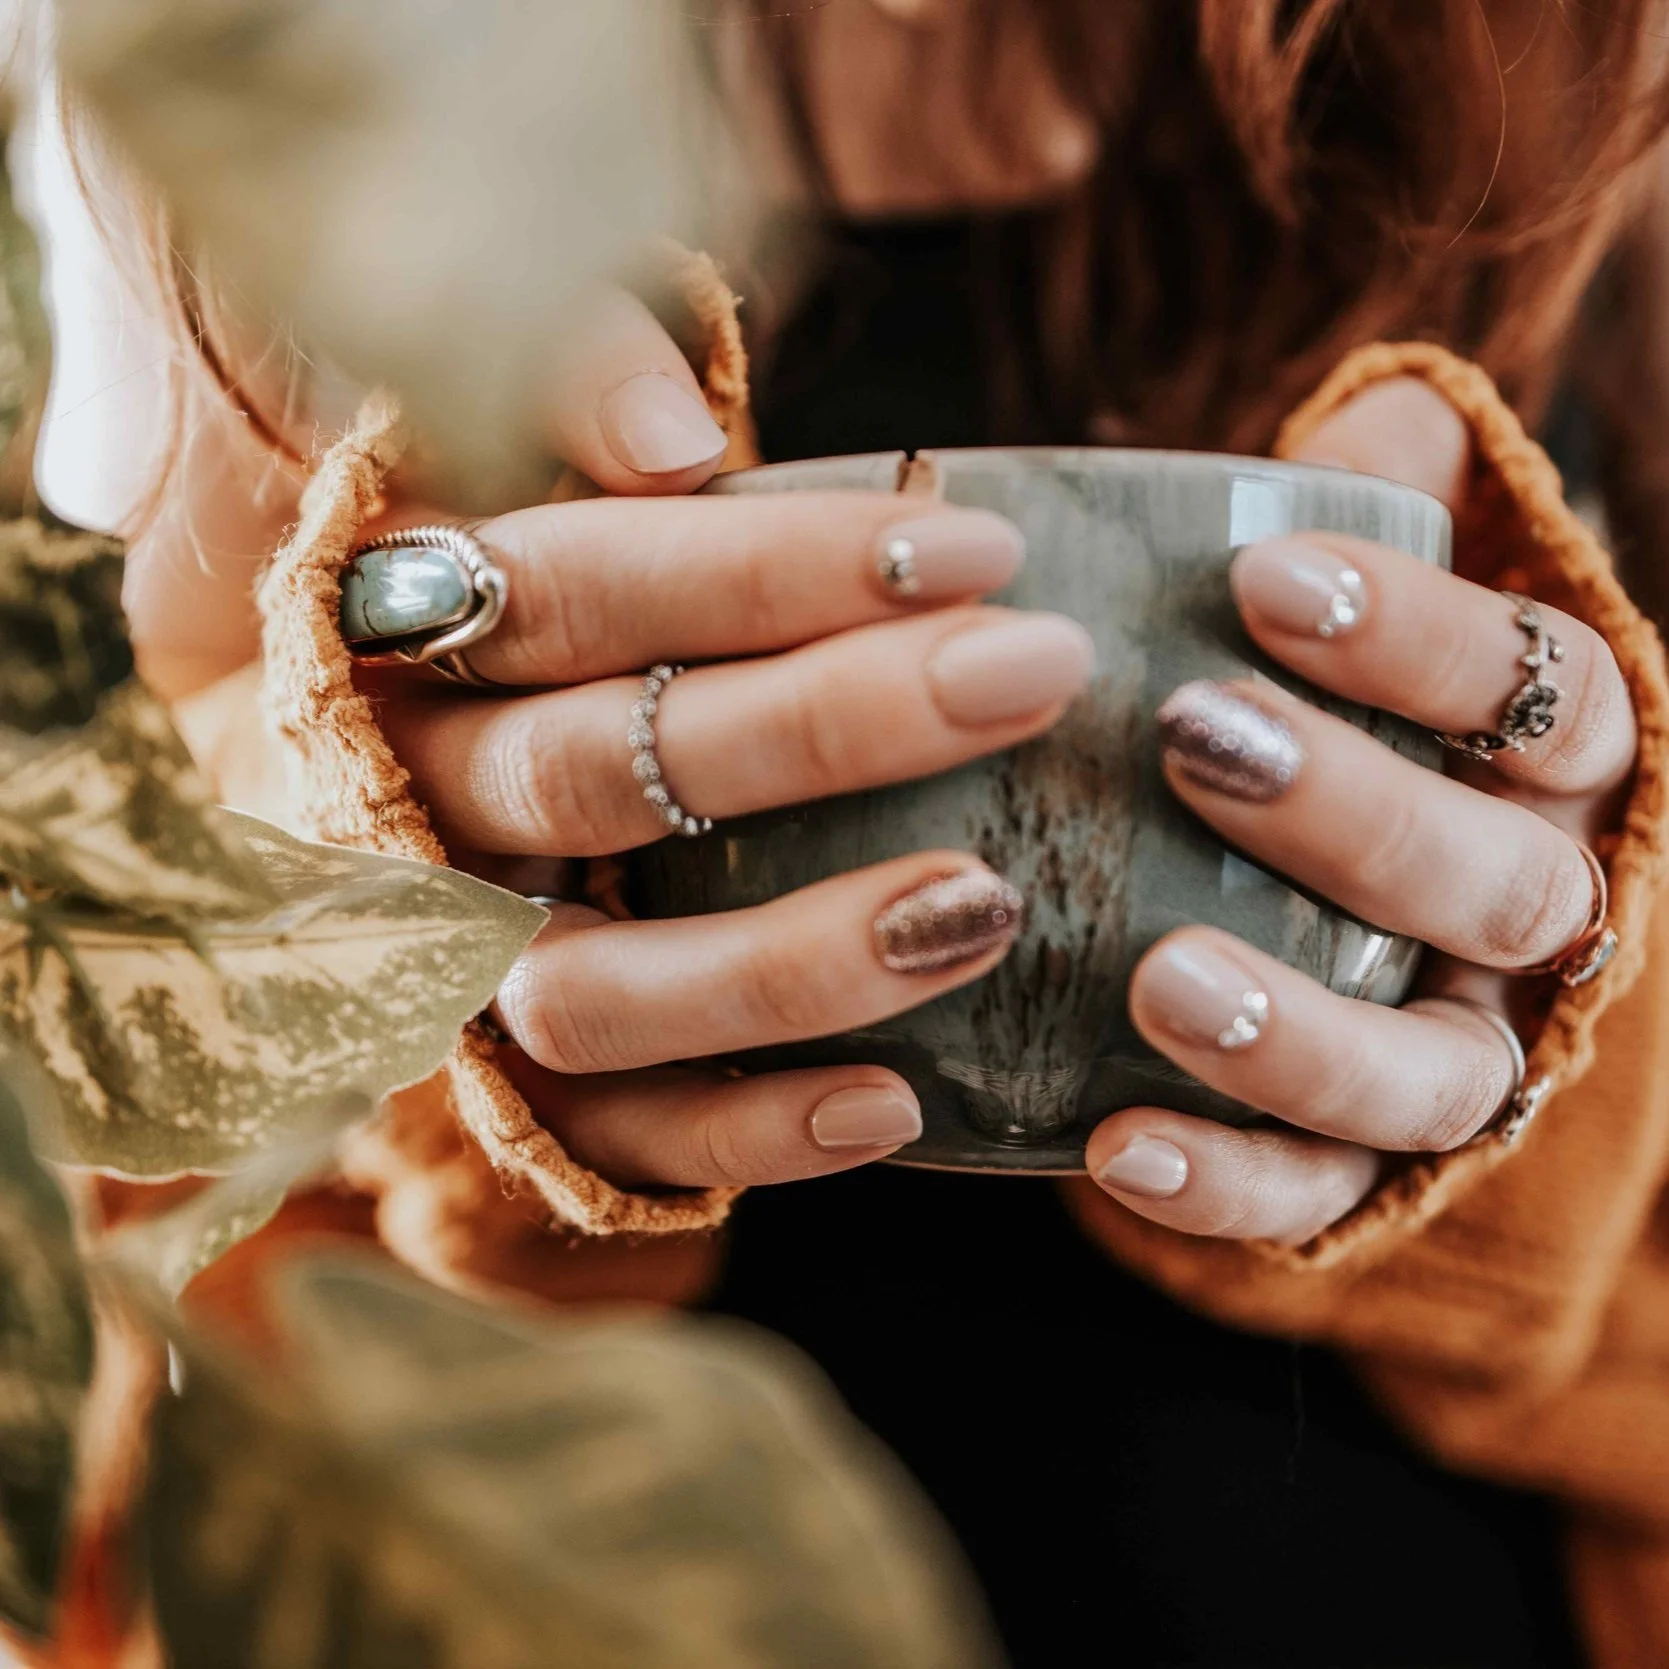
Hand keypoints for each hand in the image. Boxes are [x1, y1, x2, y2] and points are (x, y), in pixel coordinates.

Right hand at [361, 290, 1092, 1190]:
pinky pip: (611, 1142)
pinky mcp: (513, 1097)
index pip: (574, 592)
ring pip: (590, 994)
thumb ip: (574, 408)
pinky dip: (747, 1134)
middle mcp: (417, 812)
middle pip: (595, 778)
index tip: (976, 547)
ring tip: (985, 905)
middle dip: (825, 726)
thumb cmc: (531, 633)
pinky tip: (899, 1101)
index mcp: (411, 642)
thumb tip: (669, 429)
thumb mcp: (539, 495)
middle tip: (1032, 674)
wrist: (385, 801)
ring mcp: (459, 969)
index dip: (767, 569)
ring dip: (789, 960)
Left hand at [1085, 379, 1635, 1242]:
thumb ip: (1374, 517)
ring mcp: (1456, 1046)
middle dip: (1356, 817)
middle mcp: (1531, 909)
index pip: (1546, 690)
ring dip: (1303, 1033)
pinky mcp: (1361, 1157)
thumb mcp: (1351, 610)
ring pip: (1434, 1073)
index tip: (1266, 579)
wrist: (1312, 874)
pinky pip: (1321, 1194)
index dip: (1426, 639)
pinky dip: (1231, 1180)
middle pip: (1498, 883)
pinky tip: (1116, 1143)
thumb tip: (1386, 414)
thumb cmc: (1320, 703)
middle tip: (1193, 740)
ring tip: (1159, 978)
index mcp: (1549, 764)